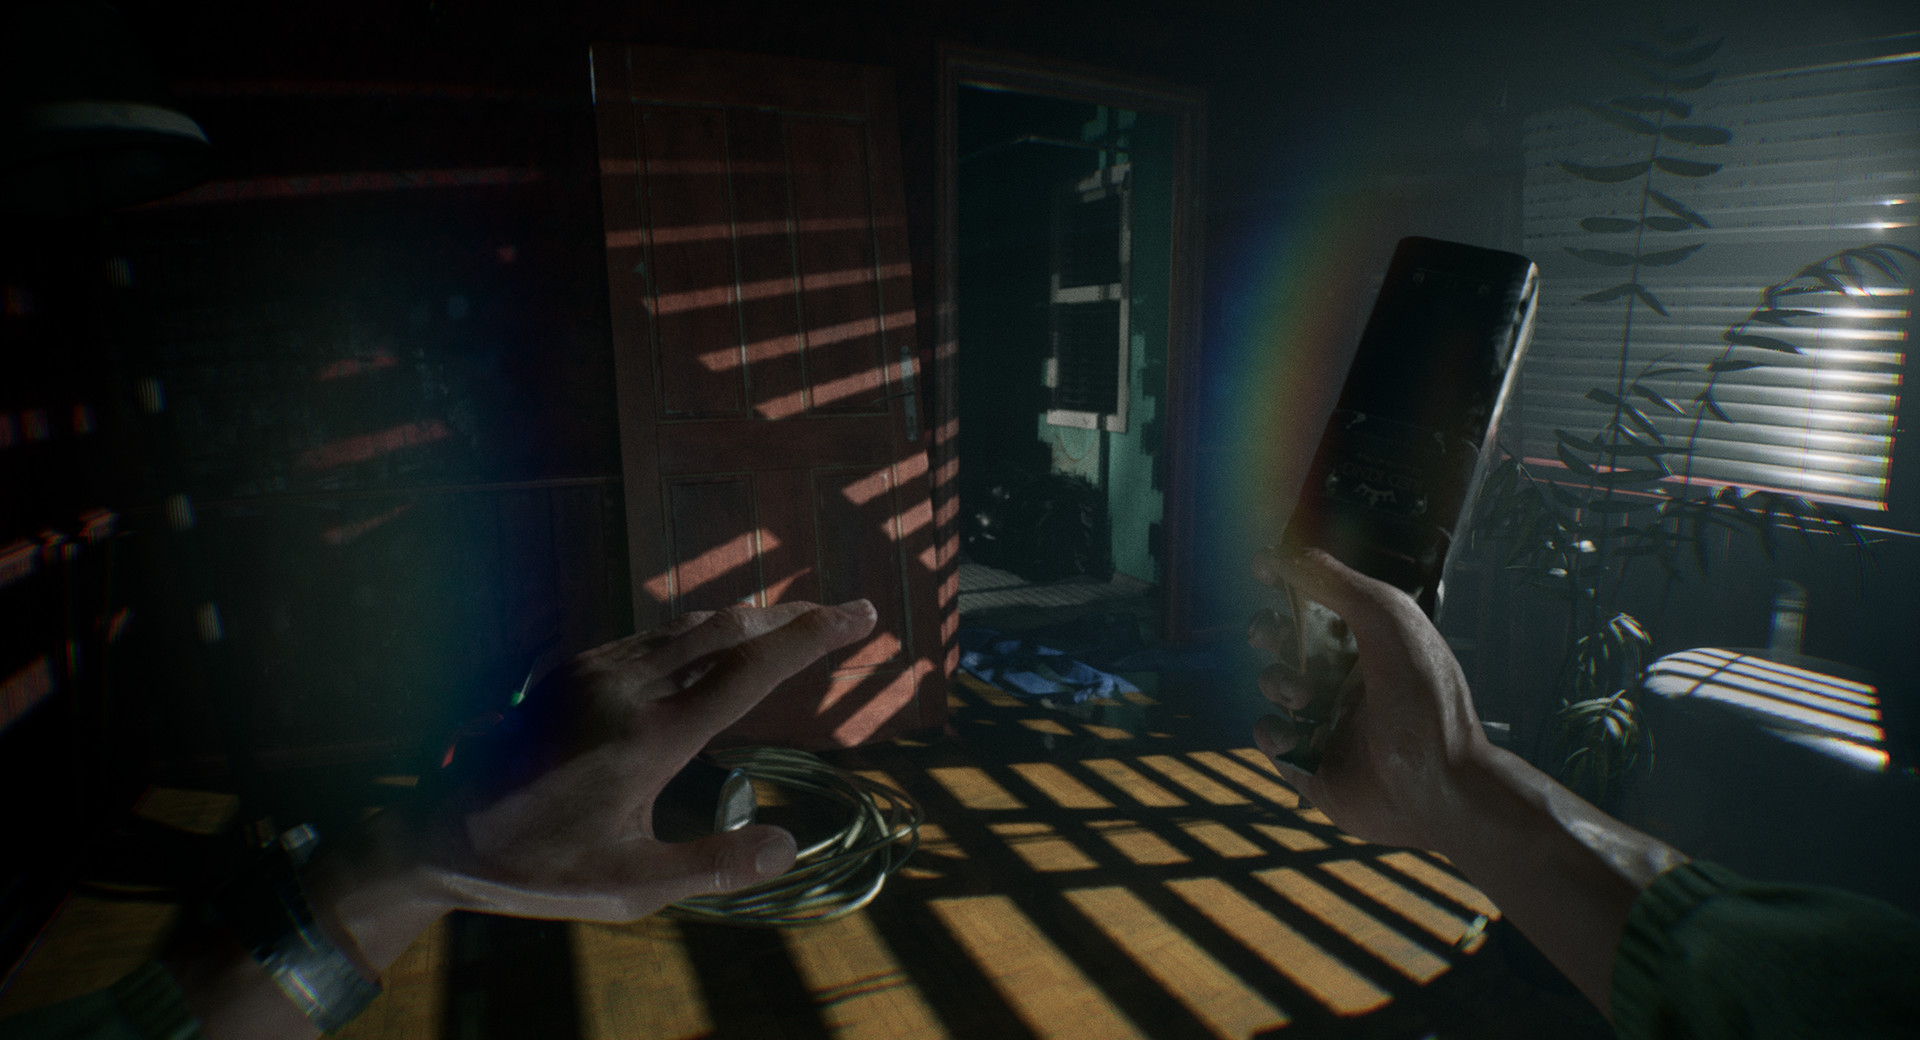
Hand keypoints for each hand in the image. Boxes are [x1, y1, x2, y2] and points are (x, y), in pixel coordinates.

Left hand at [386, 599, 878, 923]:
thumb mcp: (629, 887)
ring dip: (747, 620)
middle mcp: (625, 687)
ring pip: (688, 626)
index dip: (813, 637)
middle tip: (845, 611)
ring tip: (792, 623)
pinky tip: (716, 645)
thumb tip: (788, 846)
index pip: (750, 668)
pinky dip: (700, 633)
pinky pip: (651, 637)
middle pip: (727, 627)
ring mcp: (594, 670)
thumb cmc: (537, 869)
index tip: (862, 614)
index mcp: (650, 736)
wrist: (437, 834)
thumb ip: (712, 864)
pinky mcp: (571, 669)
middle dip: (793, 616)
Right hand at [1247, 547, 1488, 849]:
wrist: (1438, 786)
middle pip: (1286, 638)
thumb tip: (1286, 555)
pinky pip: (1269, 735)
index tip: (1263, 567)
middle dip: (1269, 629)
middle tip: (1273, 635)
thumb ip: (1338, 582)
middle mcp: (1347, 677)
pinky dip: (1271, 730)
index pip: (1319, 599)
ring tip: (1305, 696)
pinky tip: (1293, 735)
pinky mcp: (1308, 762)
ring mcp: (1326, 719)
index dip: (1288, 579)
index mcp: (1371, 640)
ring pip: (1274, 683)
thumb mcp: (1389, 621)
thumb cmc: (1425, 699)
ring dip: (1279, 681)